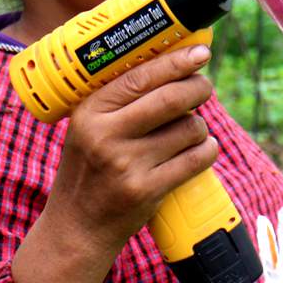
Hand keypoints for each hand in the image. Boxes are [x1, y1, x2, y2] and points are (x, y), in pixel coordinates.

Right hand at [13, 44, 217, 282]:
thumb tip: (173, 60)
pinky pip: (195, 159)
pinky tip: (202, 148)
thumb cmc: (91, 167)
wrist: (75, 229)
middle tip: (204, 86)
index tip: (200, 53)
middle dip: (198, 87)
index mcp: (90, 112)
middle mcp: (105, 136)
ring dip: (199, 125)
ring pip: (188, 127)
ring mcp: (126, 165)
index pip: (141, 76)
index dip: (177, 62)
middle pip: (171, 99)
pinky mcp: (146, 191)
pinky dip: (207, 149)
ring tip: (190, 128)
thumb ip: (121, 98)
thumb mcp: (89, 126)